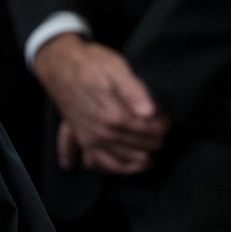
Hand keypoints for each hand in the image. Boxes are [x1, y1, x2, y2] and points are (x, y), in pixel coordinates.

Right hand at [34, 34, 168, 173]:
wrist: (60, 65)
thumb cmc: (90, 63)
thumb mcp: (115, 67)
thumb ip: (134, 91)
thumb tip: (150, 112)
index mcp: (112, 114)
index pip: (148, 129)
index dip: (163, 126)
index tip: (170, 119)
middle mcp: (101, 132)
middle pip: (139, 146)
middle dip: (157, 140)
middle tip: (167, 131)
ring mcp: (91, 139)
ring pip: (124, 160)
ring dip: (143, 159)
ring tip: (156, 150)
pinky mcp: (84, 140)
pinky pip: (103, 164)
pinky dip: (121, 168)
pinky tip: (135, 164)